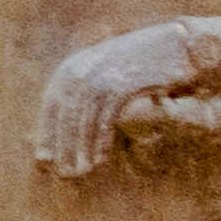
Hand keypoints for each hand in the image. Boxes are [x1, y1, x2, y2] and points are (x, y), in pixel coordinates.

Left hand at [37, 21, 202, 175]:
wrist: (177, 46)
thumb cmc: (140, 65)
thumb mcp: (106, 72)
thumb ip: (86, 92)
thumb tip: (69, 126)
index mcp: (72, 66)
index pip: (51, 104)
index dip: (46, 133)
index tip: (43, 159)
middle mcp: (81, 68)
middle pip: (64, 114)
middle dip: (62, 146)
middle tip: (62, 173)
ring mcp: (101, 74)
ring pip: (82, 118)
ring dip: (80, 148)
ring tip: (81, 171)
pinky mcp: (122, 83)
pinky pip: (105, 118)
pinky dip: (101, 140)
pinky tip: (100, 159)